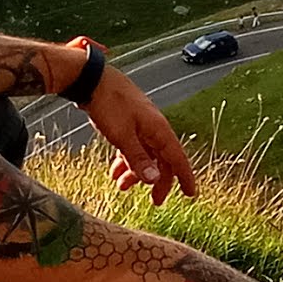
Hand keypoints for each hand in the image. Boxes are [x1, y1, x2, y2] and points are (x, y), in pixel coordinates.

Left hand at [70, 52, 199, 201]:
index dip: (185, 177)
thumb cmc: (109, 103)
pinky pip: (133, 147)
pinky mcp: (128, 124)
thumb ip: (138, 158)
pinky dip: (126, 160)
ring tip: (121, 186)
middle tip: (154, 201)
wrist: (92, 79)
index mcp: (158, 130)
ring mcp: (141, 126)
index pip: (178, 158)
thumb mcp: (122, 136)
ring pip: (146, 155)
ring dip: (136, 172)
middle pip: (163, 160)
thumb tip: (154, 179)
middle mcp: (154, 128)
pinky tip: (115, 171)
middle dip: (158, 181)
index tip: (191, 194)